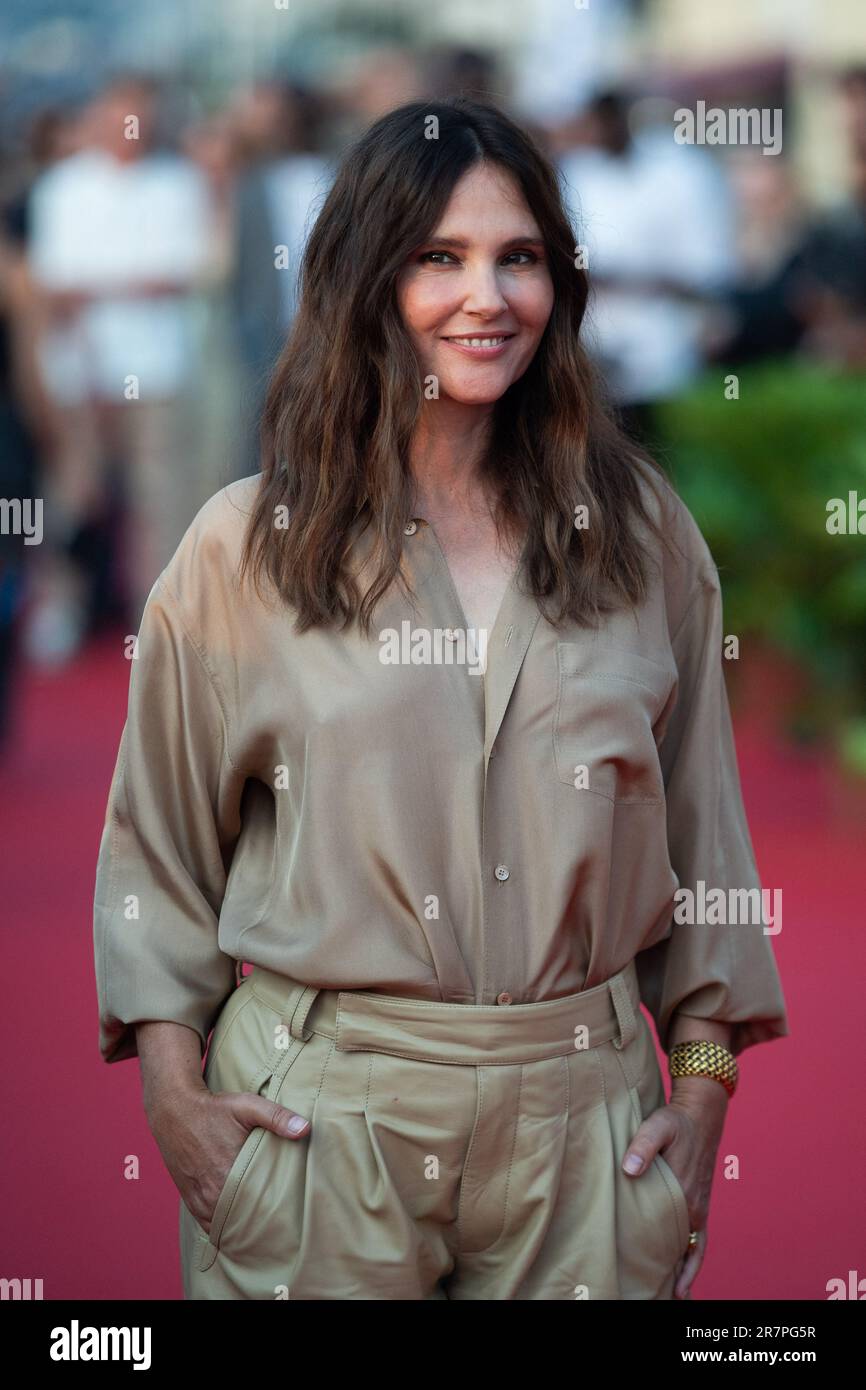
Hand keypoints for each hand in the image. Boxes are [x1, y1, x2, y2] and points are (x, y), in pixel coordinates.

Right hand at [147, 1084, 311, 1232]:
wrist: (174, 1111)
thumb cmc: (214, 1109)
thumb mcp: (247, 1106)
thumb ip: (277, 1117)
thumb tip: (305, 1129)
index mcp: (230, 1174)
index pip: (259, 1208)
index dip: (274, 1213)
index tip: (288, 1213)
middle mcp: (213, 1192)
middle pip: (243, 1220)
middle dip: (260, 1222)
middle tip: (279, 1223)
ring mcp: (199, 1199)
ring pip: (225, 1226)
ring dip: (240, 1225)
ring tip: (260, 1225)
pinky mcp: (190, 1200)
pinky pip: (208, 1224)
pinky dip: (222, 1225)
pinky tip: (236, 1222)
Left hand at [621, 1077, 728, 1298]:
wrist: (701, 1112)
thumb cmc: (676, 1120)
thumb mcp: (658, 1126)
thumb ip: (642, 1145)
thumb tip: (630, 1169)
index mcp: (684, 1194)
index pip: (673, 1238)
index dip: (666, 1264)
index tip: (658, 1286)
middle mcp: (694, 1206)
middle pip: (683, 1251)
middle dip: (674, 1277)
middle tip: (659, 1299)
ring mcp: (697, 1205)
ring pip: (691, 1248)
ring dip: (684, 1271)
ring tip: (673, 1297)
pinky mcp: (698, 1201)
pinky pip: (697, 1237)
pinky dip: (692, 1257)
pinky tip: (682, 1269)